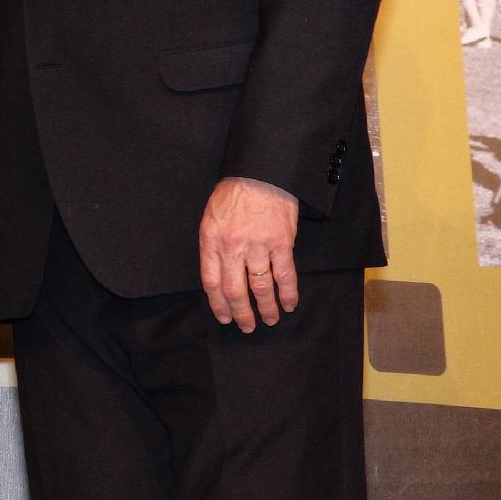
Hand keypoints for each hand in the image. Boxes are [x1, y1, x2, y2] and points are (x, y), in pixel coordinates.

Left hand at [198, 177, 298, 331]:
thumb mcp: (211, 217)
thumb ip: (215, 245)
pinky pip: (285, 275)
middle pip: (235, 290)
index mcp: (211, 241)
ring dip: (266, 308)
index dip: (218, 304)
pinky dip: (288, 293)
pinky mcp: (280, 243)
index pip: (211, 282)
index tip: (224, 317)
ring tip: (270, 319)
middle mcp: (232, 247)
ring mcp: (256, 246)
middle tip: (247, 326)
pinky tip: (289, 304)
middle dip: (241, 313)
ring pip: (260, 287)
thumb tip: (220, 273)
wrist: (259, 173)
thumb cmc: (234, 193)